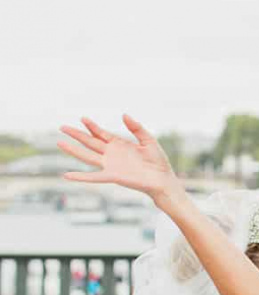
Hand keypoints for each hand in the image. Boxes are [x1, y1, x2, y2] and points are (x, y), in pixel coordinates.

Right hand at [57, 114, 182, 204]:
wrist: (163, 179)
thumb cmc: (158, 161)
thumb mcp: (148, 140)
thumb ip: (136, 127)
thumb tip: (124, 114)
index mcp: (120, 144)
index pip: (101, 134)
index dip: (92, 126)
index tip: (82, 118)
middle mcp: (112, 154)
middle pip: (90, 142)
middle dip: (77, 135)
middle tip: (62, 127)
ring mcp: (110, 165)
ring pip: (87, 156)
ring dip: (73, 150)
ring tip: (59, 142)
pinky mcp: (113, 176)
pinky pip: (93, 177)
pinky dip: (80, 176)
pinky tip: (67, 175)